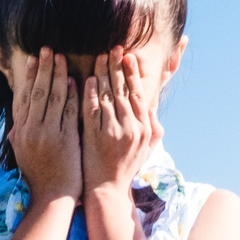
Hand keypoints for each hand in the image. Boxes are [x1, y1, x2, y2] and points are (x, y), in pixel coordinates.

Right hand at [8, 48, 82, 203]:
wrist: (51, 197)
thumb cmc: (40, 173)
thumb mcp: (23, 151)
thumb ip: (21, 131)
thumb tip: (18, 114)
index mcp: (19, 132)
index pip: (23, 97)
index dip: (29, 76)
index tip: (34, 58)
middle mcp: (30, 131)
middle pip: (36, 92)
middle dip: (43, 68)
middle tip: (48, 48)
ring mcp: (47, 135)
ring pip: (52, 98)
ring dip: (58, 75)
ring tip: (61, 57)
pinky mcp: (64, 140)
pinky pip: (68, 111)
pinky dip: (71, 95)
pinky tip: (76, 80)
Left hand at [79, 47, 162, 195]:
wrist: (107, 190)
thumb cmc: (126, 168)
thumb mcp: (147, 148)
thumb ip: (153, 127)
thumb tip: (153, 108)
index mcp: (144, 128)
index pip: (139, 94)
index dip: (133, 74)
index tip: (129, 57)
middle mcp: (131, 128)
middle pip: (124, 91)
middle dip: (118, 68)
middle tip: (114, 49)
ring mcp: (113, 132)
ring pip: (108, 97)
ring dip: (103, 75)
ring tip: (100, 58)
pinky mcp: (95, 137)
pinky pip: (92, 110)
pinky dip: (90, 94)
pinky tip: (86, 80)